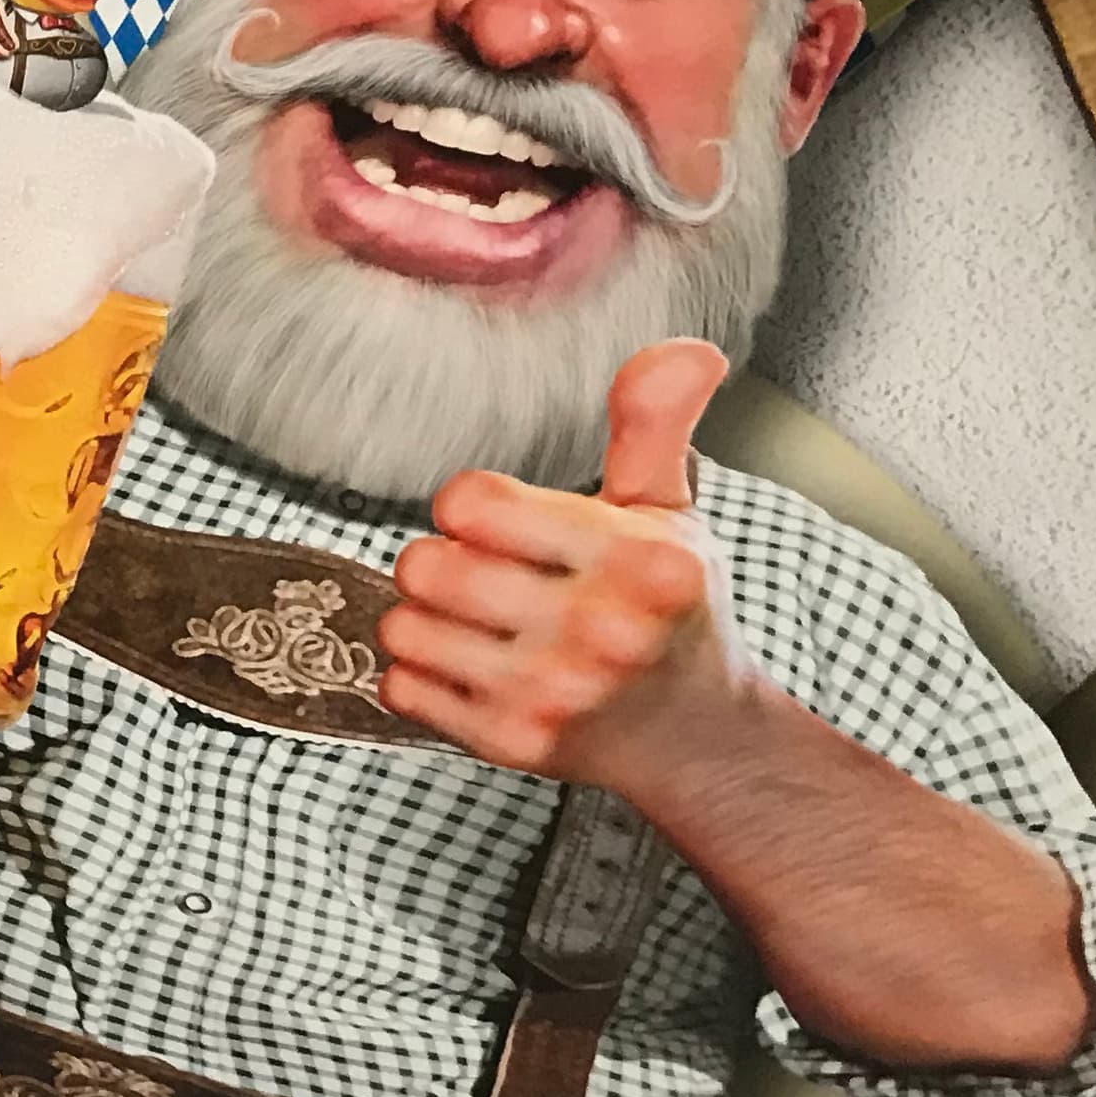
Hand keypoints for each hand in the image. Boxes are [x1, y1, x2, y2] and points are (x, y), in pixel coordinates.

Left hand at [378, 340, 745, 791]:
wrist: (693, 737)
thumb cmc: (672, 612)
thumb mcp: (671, 512)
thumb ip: (655, 427)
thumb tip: (685, 352)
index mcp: (639, 564)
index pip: (472, 504)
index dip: (472, 506)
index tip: (501, 522)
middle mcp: (597, 633)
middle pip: (426, 565)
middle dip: (440, 560)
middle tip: (480, 574)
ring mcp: (552, 695)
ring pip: (403, 628)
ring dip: (422, 617)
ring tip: (471, 620)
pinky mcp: (512, 745)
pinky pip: (401, 689)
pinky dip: (417, 675)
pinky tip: (467, 667)